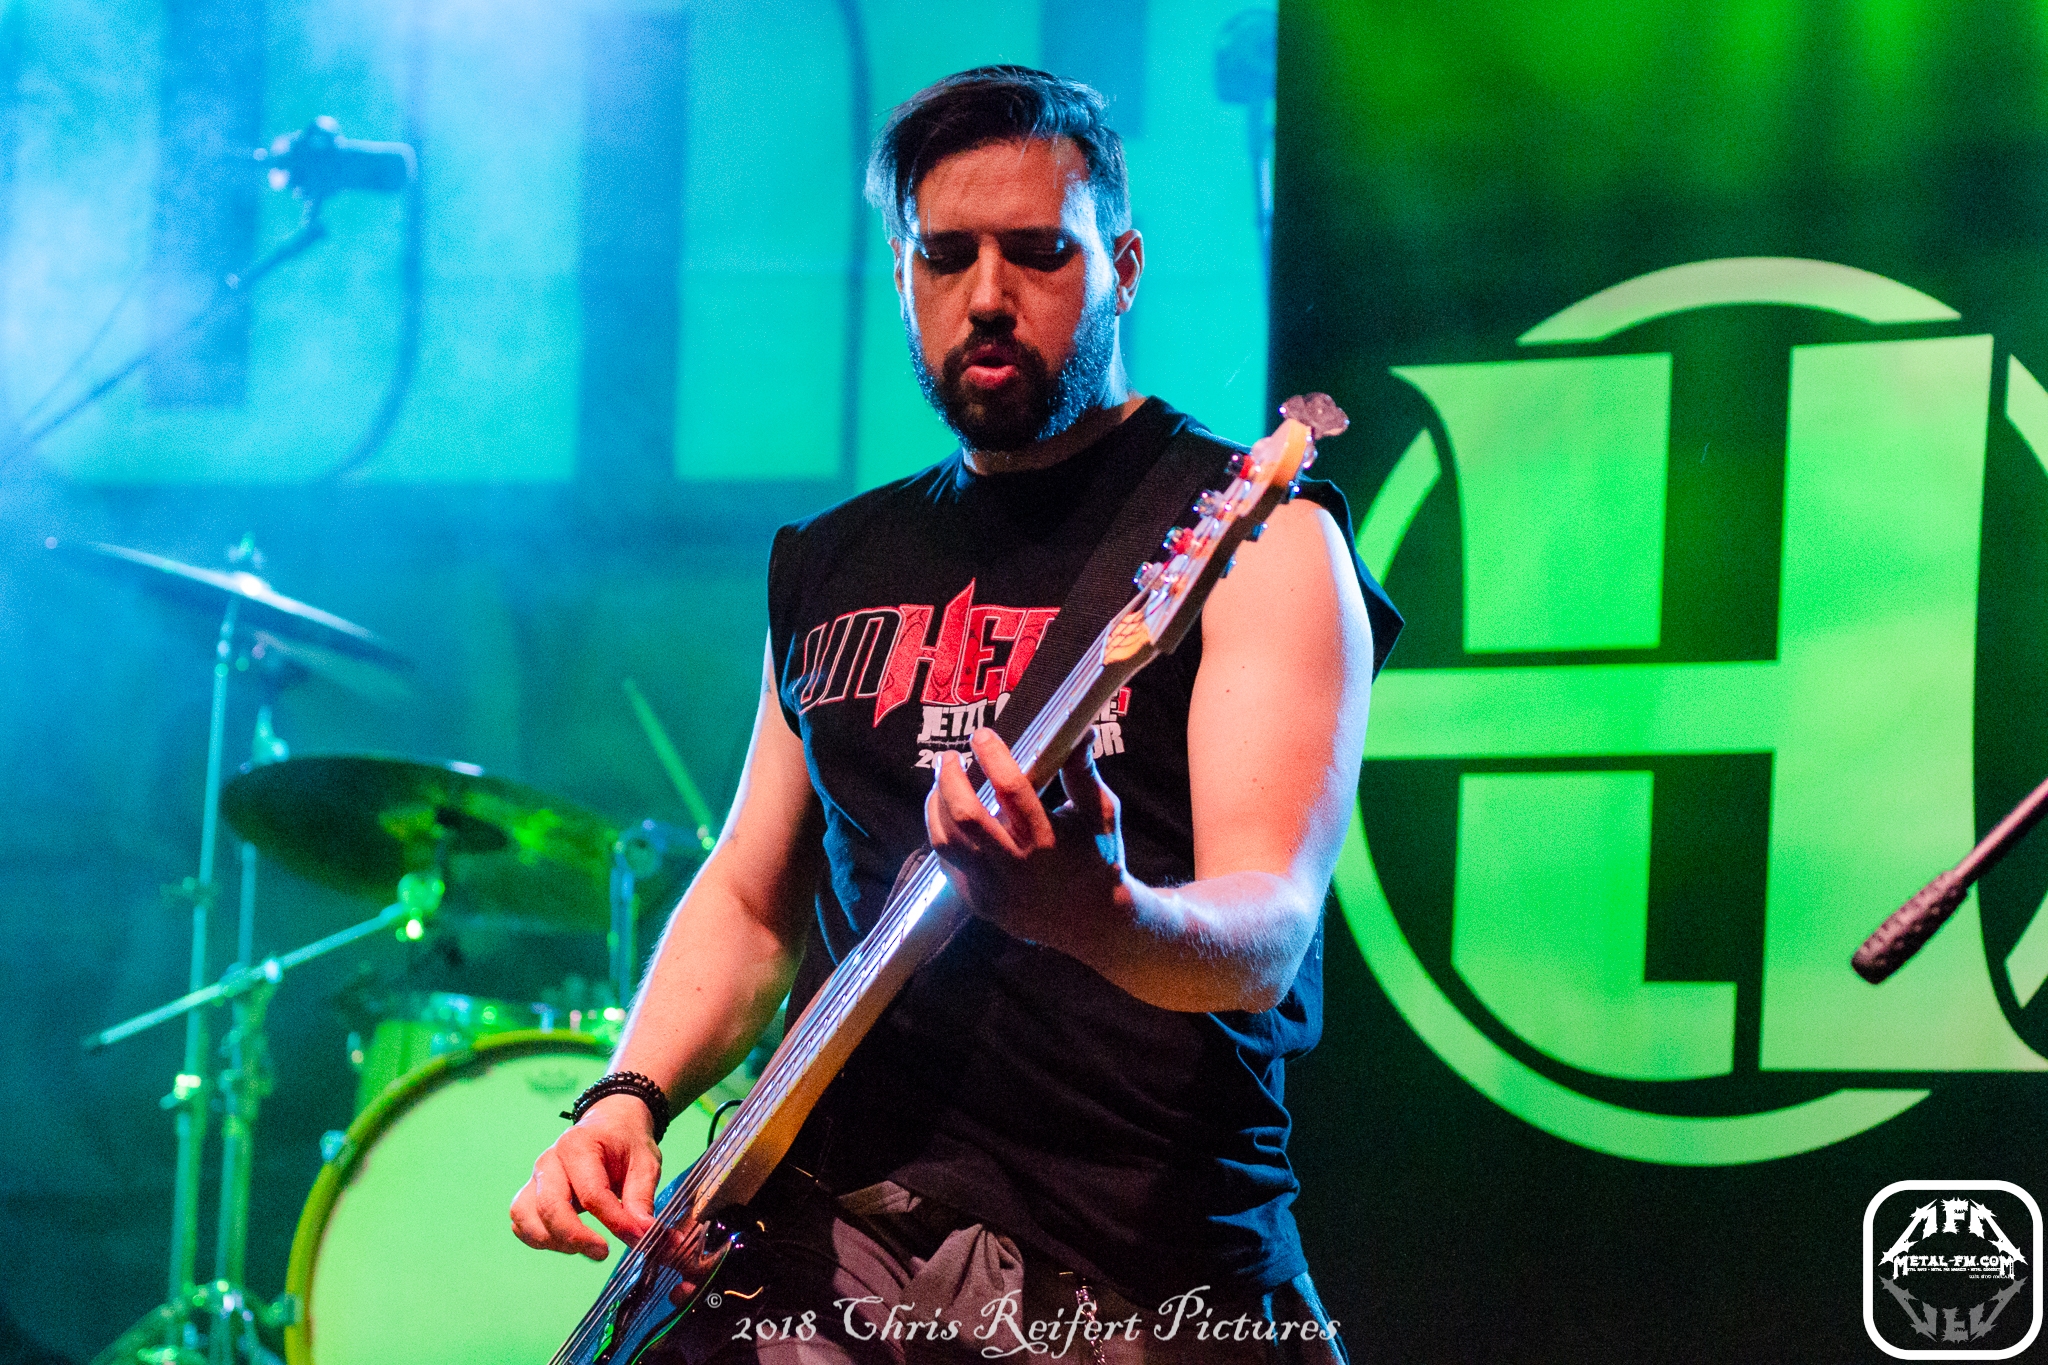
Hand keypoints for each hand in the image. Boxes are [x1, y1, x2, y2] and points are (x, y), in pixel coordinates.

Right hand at [510, 1093, 661, 1259]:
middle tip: (603, 1252)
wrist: (610, 1126)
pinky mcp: (530, 1192)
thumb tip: (645, 1235)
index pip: (591, 1193)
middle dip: (575, 1237)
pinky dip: (537, 1237)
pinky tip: (566, 1242)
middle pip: (550, 1206)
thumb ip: (642, 1199)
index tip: (635, 1238)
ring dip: (552, 1240)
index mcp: (579, 1145)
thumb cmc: (626, 1144)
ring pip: (525, 1216)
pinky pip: (520, 1221)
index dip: (613, 1221)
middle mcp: (550, 1160)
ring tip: (584, 1247)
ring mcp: (536, 1176)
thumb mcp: (646, 1163)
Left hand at [925, 727, 1129, 952]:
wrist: (1092, 922)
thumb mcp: (1099, 813)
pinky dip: (941, 833)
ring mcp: (992, 890)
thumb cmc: (1097, 857)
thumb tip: (1080, 729)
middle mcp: (1016, 868)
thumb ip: (1083, 772)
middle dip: (949, 778)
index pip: (1012, 789)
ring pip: (944, 841)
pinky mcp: (977, 903)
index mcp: (1049, 841)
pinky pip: (945, 863)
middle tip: (949, 757)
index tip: (982, 736)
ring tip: (941, 783)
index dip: (993, 756)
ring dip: (935, 805)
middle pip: (965, 816)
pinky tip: (947, 815)